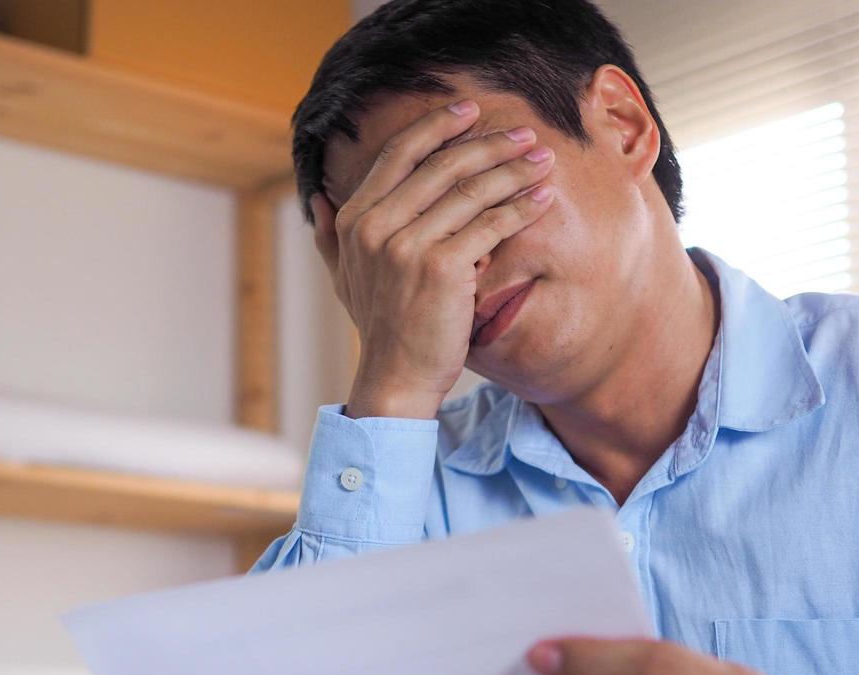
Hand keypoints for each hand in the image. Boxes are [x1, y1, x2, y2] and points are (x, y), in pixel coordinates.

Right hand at [309, 100, 556, 419]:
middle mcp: (376, 226)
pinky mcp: (441, 267)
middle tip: (523, 133)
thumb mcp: (344, 278)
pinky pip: (489, 225)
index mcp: (354, 220)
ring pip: (470, 191)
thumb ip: (329, 236)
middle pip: (441, 166)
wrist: (395, 379)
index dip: (435, 126)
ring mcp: (407, 245)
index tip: (468, 111)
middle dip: (489, 143)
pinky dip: (519, 208)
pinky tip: (540, 199)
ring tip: (541, 160)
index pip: (398, 154)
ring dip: (512, 170)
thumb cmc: (379, 329)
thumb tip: (316, 199)